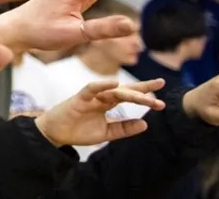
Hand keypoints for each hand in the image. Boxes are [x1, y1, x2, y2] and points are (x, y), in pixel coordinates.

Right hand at [35, 78, 164, 147]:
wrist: (56, 135)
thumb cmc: (78, 131)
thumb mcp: (106, 133)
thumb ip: (124, 128)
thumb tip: (146, 124)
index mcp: (107, 104)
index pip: (129, 95)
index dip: (145, 93)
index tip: (162, 95)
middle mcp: (101, 97)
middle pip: (125, 89)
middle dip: (143, 87)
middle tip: (161, 85)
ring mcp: (91, 96)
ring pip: (113, 90)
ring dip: (130, 92)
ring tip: (146, 95)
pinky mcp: (79, 99)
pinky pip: (91, 88)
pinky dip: (102, 84)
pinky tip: (114, 82)